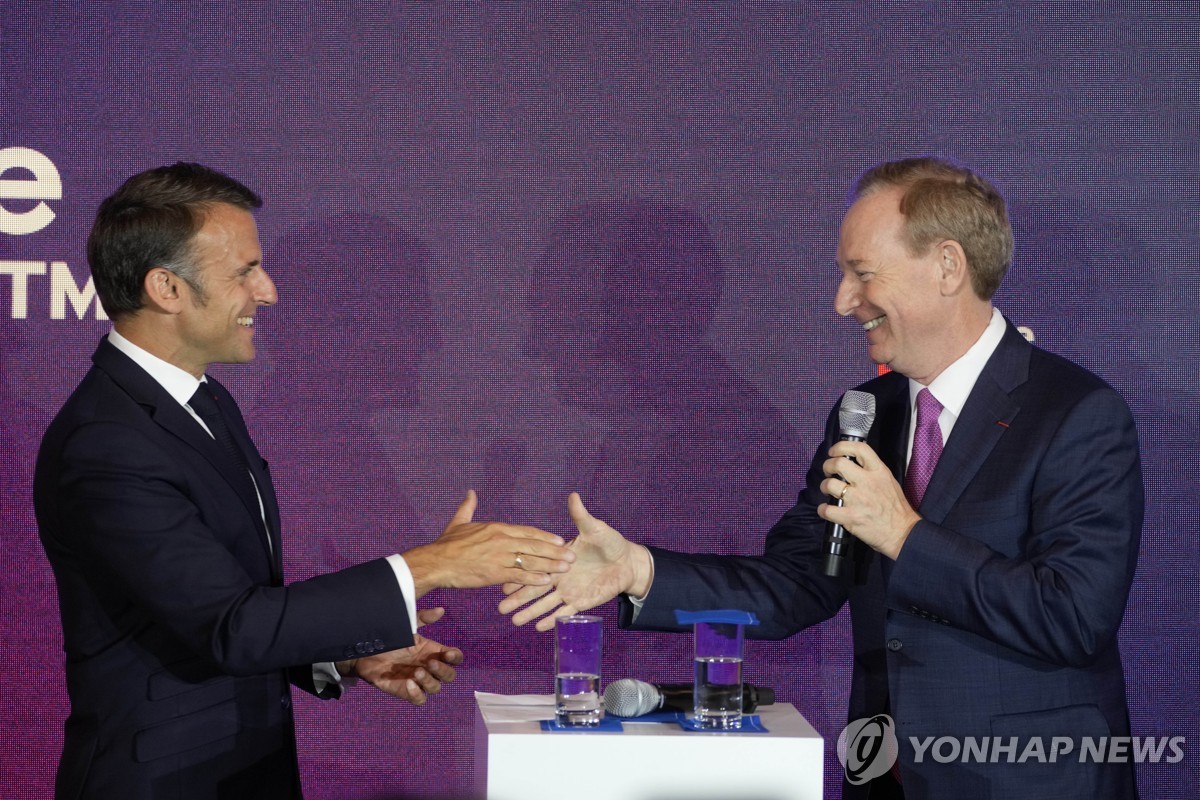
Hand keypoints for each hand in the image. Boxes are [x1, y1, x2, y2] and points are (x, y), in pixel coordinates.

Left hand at [346, 607, 463, 704]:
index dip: (455, 657)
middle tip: (430, 664)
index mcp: (433, 652)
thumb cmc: (389, 638)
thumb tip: (441, 610)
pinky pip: (420, 699)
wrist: (367, 650)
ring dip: (429, 681)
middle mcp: (429, 668)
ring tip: (416, 672)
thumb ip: (423, 618)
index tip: (448, 654)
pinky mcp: (405, 691)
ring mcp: (418, 681)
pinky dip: (417, 694)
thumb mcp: (407, 625)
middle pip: (449, 676)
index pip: (455, 658)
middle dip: (443, 671)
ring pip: (435, 688)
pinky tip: (408, 683)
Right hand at [403, 490, 574, 596]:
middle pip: (534, 545)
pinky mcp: (494, 573)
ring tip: (566, 568)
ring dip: (550, 565)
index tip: (560, 540)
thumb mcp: (459, 522)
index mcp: (497, 528)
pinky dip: (533, 579)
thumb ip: (468, 507)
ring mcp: (499, 557)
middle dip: (555, 551)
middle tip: (572, 556)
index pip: (527, 531)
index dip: (545, 536)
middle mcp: (502, 541)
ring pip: (530, 560)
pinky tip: (546, 581)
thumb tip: (470, 493)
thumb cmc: (447, 544)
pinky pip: (518, 575)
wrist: (437, 562)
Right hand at [498, 493, 652, 631]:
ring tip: (515, 621)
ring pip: (546, 604)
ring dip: (531, 612)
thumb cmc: (610, 542)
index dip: (520, 573)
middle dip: (518, 598)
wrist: (626, 561)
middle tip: (500, 608)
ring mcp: (569, 591)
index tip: (502, 581)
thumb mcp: (594, 528)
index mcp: (558, 558)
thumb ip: (581, 516)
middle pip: (535, 589)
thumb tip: (573, 495)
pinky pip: (564, 613)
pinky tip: (538, 628)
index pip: (535, 566)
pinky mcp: (581, 602)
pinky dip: (552, 620)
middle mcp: (559, 576)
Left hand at [818, 439, 920, 559]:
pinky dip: (823, 510)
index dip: (841, 447)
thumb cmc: (896, 508)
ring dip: (824, 487)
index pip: (860, 449)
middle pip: (838, 464)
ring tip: (829, 491)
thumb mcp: (889, 481)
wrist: (903, 532)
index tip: (834, 452)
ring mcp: (858, 500)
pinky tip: (827, 510)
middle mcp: (867, 482)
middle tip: (829, 472)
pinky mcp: (851, 517)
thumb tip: (853, 464)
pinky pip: (827, 509)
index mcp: (879, 471)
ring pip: (829, 484)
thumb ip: (872, 471)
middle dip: (828, 466)